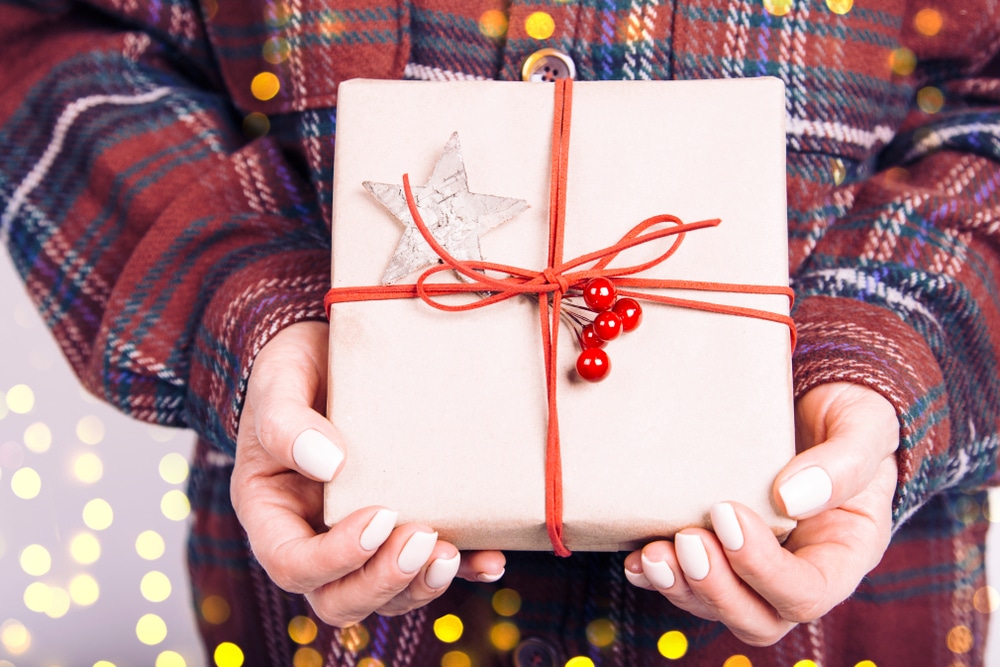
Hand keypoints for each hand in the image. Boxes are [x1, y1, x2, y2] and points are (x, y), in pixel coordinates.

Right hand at [231, 321, 505, 625]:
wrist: (339, 350)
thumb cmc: (298, 367)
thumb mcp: (278, 380)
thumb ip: (285, 421)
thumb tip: (329, 464)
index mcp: (272, 513)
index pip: (292, 565)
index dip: (334, 559)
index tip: (378, 517)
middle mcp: (313, 538)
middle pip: (339, 599)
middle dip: (383, 582)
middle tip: (421, 539)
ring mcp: (361, 539)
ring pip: (385, 595)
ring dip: (419, 586)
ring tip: (451, 553)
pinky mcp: (404, 524)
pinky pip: (429, 565)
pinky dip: (463, 570)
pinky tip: (490, 561)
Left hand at [624, 382, 898, 645]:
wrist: (816, 398)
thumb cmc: (850, 414)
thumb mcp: (865, 425)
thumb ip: (843, 463)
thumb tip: (789, 500)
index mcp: (844, 552)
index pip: (808, 592)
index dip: (764, 569)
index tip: (728, 513)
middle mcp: (798, 570)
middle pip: (758, 618)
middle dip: (716, 589)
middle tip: (688, 540)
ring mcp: (753, 565)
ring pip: (716, 606)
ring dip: (680, 588)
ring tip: (654, 554)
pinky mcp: (717, 546)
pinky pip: (686, 580)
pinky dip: (657, 575)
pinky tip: (637, 558)